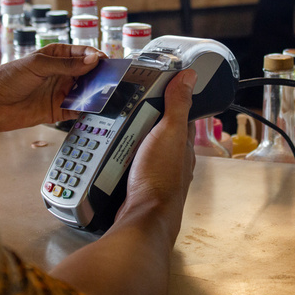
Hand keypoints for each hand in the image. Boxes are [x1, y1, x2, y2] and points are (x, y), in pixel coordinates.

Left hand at [0, 43, 106, 137]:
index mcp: (56, 56)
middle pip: (88, 72)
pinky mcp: (59, 110)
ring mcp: (61, 91)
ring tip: (106, 93)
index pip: (82, 54)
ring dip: (96, 92)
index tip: (105, 61)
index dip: (95, 56)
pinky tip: (94, 109)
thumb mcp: (37, 65)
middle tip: (112, 78)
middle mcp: (61, 73)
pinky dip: (88, 109)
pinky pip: (79, 109)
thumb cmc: (8, 79)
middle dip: (100, 74)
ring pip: (86, 91)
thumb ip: (65, 64)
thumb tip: (91, 61)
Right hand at [116, 69, 197, 242]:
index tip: (154, 86)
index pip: (179, 114)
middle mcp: (170, 158)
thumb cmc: (160, 177)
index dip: (170, 98)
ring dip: (126, 138)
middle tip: (122, 106)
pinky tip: (105, 152)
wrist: (142, 219)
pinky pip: (125, 164)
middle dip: (141, 119)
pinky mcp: (135, 184)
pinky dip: (116, 156)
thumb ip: (178, 105)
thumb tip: (189, 76)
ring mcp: (152, 172)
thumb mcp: (169, 133)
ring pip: (138, 147)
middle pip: (155, 130)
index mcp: (182, 144)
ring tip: (108, 127)